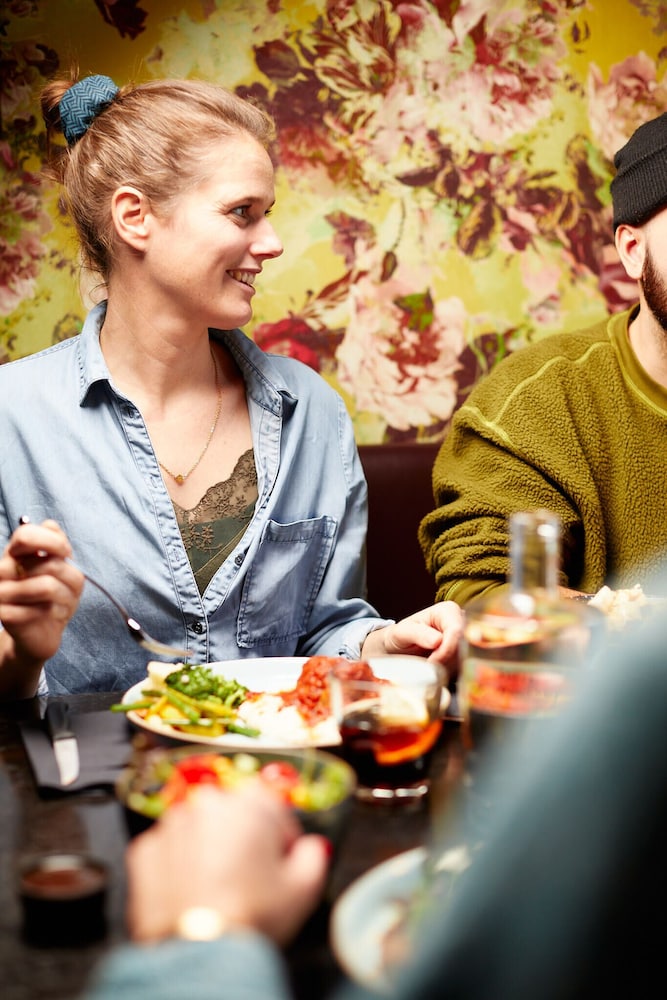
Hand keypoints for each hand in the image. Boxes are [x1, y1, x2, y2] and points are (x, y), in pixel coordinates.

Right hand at [0, 519, 82, 693]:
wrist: (41, 633)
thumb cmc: (53, 597)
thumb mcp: (62, 568)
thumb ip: (56, 544)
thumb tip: (50, 524)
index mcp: (15, 554)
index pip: (25, 534)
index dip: (52, 541)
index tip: (66, 554)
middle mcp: (3, 570)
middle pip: (47, 563)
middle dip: (70, 578)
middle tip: (70, 590)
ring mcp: (1, 593)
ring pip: (46, 586)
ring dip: (66, 597)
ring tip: (63, 603)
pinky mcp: (5, 615)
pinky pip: (40, 609)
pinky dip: (55, 614)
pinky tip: (51, 617)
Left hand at [126, 785, 330, 945]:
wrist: (199, 951)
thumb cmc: (252, 916)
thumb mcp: (304, 888)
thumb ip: (314, 855)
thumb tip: (312, 848)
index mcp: (250, 803)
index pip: (271, 805)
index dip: (280, 833)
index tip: (282, 858)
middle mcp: (209, 804)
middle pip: (232, 813)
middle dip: (241, 837)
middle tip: (249, 875)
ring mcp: (172, 825)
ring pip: (197, 829)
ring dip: (207, 848)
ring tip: (218, 887)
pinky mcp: (144, 851)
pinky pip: (168, 850)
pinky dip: (177, 865)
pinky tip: (192, 892)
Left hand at [362, 600, 462, 672]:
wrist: (399, 648)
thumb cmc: (401, 635)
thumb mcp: (402, 632)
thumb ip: (418, 634)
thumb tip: (438, 640)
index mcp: (448, 610)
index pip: (457, 632)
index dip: (446, 649)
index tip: (431, 660)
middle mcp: (460, 621)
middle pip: (465, 646)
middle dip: (446, 659)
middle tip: (428, 663)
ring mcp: (464, 638)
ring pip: (464, 658)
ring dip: (446, 666)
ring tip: (429, 661)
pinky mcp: (464, 653)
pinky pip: (462, 667)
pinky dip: (448, 670)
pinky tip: (435, 665)